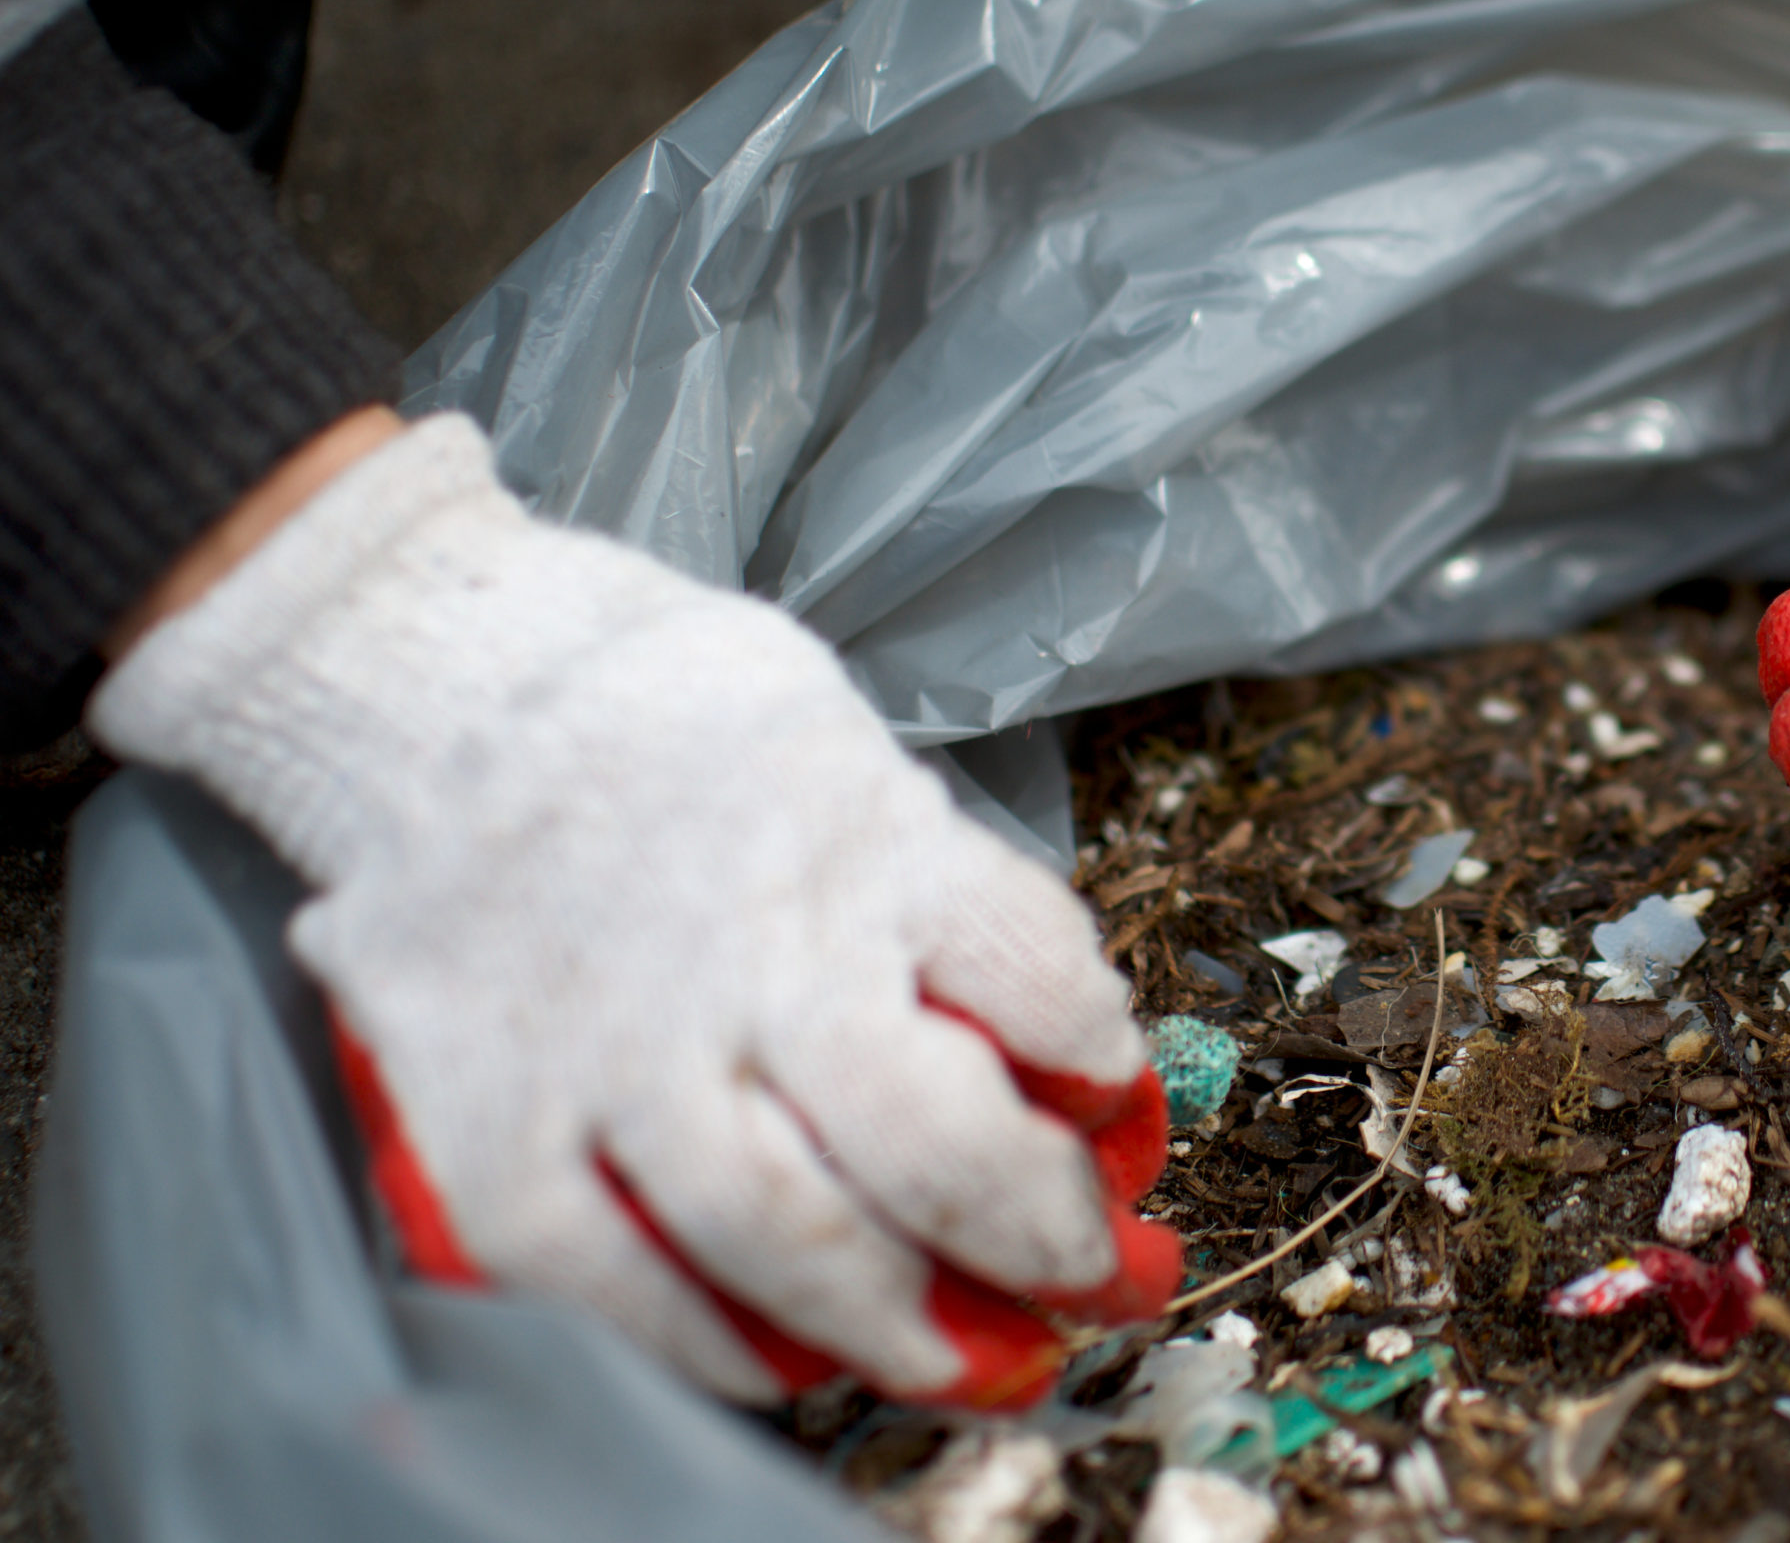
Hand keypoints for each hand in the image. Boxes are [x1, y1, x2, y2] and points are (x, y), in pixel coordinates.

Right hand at [88, 414, 1178, 1406]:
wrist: (436, 674)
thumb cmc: (667, 715)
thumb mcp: (842, 747)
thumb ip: (931, 887)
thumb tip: (1042, 1035)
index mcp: (865, 841)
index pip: (1033, 977)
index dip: (1095, 1058)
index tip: (1108, 1099)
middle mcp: (752, 951)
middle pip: (931, 1143)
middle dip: (1033, 1236)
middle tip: (1087, 1277)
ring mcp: (615, 1047)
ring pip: (784, 1234)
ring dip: (897, 1324)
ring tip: (962, 1360)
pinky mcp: (493, 1121)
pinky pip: (612, 1280)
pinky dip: (712, 1344)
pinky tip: (784, 1360)